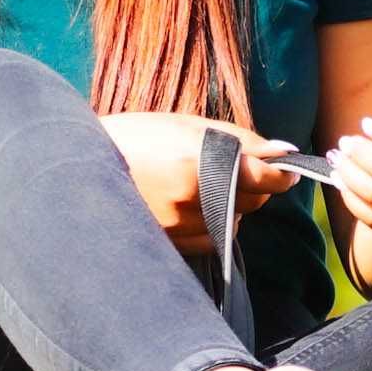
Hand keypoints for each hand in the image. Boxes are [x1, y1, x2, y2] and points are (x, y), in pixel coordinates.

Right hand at [99, 112, 298, 254]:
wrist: (81, 164)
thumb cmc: (138, 136)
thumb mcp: (188, 125)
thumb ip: (240, 140)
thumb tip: (283, 152)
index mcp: (198, 164)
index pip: (263, 178)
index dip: (282, 175)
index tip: (290, 171)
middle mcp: (190, 200)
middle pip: (252, 202)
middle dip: (253, 186)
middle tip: (235, 170)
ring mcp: (177, 227)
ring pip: (233, 223)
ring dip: (231, 206)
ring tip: (202, 186)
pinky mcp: (167, 244)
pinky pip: (211, 240)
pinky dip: (212, 224)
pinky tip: (189, 205)